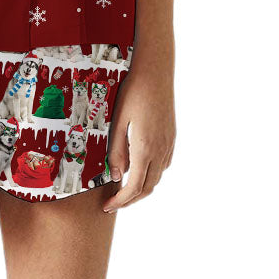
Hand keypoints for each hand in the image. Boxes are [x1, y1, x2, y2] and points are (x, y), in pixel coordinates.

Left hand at [103, 68, 175, 212]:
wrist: (156, 73)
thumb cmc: (133, 93)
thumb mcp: (118, 121)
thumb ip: (117, 150)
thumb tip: (117, 176)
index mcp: (145, 148)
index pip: (134, 187)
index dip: (121, 201)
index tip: (107, 206)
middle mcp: (160, 150)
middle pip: (147, 188)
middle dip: (130, 200)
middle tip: (113, 202)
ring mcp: (168, 144)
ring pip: (157, 177)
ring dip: (141, 188)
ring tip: (123, 188)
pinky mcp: (171, 137)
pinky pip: (163, 164)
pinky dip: (151, 174)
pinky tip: (139, 168)